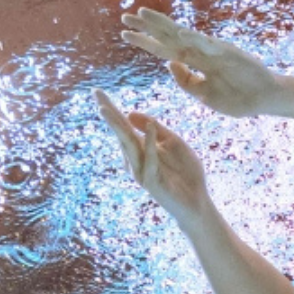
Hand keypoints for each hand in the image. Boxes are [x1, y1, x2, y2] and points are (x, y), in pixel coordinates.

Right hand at [94, 89, 210, 230]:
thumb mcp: (174, 143)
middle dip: (109, 114)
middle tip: (95, 95)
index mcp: (141, 149)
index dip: (111, 109)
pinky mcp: (152, 182)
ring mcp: (142, 171)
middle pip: (121, 133)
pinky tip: (149, 126)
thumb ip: (156, 129)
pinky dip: (150, 142)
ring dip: (118, 127)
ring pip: (128, 145)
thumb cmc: (186, 173)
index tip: (97, 92)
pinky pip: (150, 159)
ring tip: (106, 110)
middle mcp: (136, 160)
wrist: (198, 201)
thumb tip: (130, 112)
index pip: (124, 126)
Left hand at [120, 7, 277, 117]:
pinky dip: (194, 39)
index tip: (124, 34)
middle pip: (169, 37)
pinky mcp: (229, 52)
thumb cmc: (239, 98)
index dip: (145, 42)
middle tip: (124, 17)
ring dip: (163, 25)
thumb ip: (187, 82)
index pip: (165, 50)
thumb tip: (168, 64)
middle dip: (147, 28)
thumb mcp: (205, 95)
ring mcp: (214, 51)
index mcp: (195, 63)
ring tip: (142, 14)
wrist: (266, 100)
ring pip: (183, 34)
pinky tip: (179, 34)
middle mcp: (201, 53)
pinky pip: (208, 45)